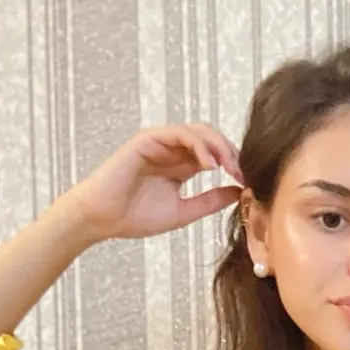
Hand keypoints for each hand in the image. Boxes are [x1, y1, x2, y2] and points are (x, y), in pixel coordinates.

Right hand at [64, 123, 243, 243]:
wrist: (102, 218)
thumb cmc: (134, 216)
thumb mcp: (183, 212)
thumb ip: (209, 202)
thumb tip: (239, 194)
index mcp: (183, 165)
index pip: (216, 155)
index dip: (235, 165)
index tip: (248, 183)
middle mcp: (173, 150)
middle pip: (212, 138)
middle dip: (231, 153)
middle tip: (243, 173)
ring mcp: (160, 142)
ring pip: (198, 131)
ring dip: (219, 146)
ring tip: (229, 168)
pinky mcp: (148, 139)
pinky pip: (178, 133)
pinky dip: (197, 145)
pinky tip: (209, 165)